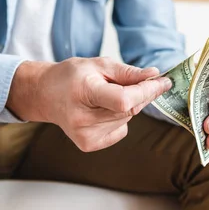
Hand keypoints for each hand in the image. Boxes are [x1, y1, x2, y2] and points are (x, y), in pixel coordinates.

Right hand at [7, 57, 170, 151]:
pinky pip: (121, 130)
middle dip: (141, 94)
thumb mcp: (98, 64)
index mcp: (85, 94)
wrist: (44, 95)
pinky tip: (101, 110)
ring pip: (127, 119)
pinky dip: (119, 118)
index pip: (123, 100)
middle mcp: (83, 120)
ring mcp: (86, 136)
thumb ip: (127, 72)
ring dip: (128, 105)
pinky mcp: (89, 145)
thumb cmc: (70, 76)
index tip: (164, 81)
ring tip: (106, 94)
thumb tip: (154, 75)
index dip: (147, 91)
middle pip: (129, 109)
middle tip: (139, 80)